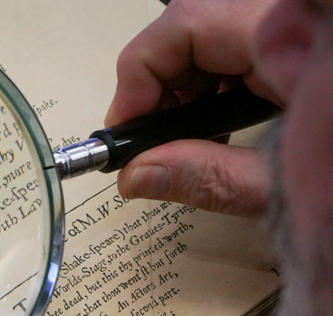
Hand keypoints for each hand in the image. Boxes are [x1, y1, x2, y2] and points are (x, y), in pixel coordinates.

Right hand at [107, 0, 280, 216]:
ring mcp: (301, 24)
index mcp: (283, 36)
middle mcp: (290, 16)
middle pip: (194, 25)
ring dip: (189, 84)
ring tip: (190, 141)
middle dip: (161, 85)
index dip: (139, 78)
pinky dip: (222, 81)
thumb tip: (135, 175)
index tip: (125, 132)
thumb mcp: (284, 184)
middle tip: (150, 142)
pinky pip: (245, 40)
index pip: (182, 26)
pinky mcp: (306, 39)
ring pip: (215, 32)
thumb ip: (210, 176)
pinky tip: (225, 125)